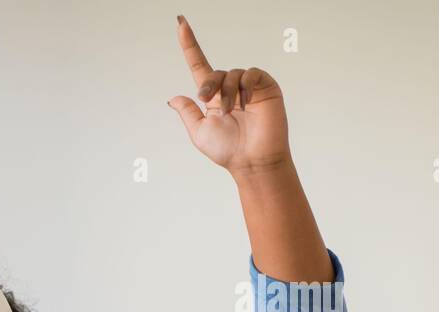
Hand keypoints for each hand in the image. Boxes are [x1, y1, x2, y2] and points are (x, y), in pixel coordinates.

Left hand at [167, 15, 291, 175]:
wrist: (252, 161)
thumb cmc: (228, 150)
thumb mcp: (199, 132)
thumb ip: (187, 113)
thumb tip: (173, 98)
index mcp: (212, 98)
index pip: (199, 65)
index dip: (190, 45)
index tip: (181, 23)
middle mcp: (229, 89)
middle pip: (214, 72)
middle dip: (208, 85)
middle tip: (207, 100)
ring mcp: (248, 87)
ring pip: (232, 74)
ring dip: (227, 92)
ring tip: (231, 111)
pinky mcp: (265, 87)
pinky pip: (252, 74)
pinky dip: (246, 86)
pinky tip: (246, 102)